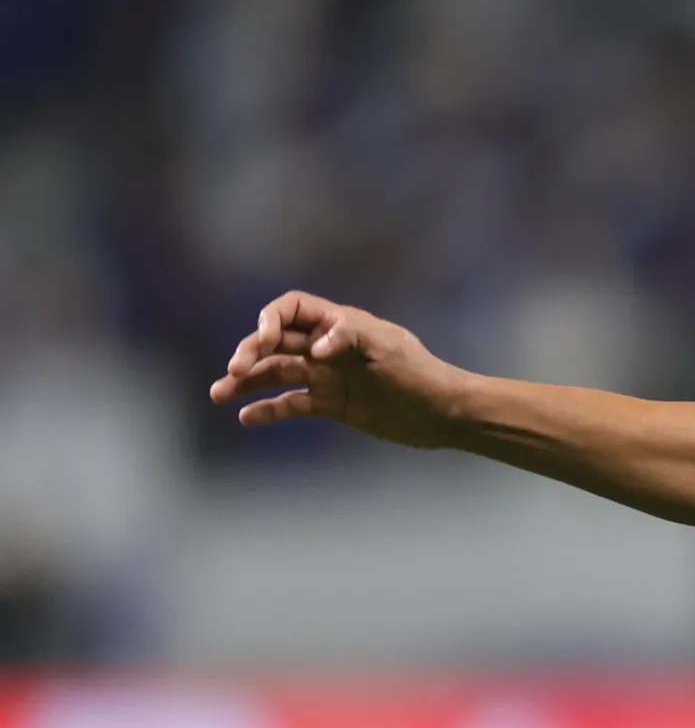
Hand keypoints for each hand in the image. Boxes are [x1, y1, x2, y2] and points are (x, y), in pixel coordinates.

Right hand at [208, 291, 467, 447]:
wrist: (443, 413)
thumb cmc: (419, 374)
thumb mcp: (388, 349)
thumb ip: (349, 338)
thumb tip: (314, 348)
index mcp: (339, 324)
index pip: (291, 309)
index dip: (271, 319)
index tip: (266, 340)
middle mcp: (327, 346)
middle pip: (275, 342)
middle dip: (250, 352)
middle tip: (234, 372)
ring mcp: (328, 375)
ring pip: (276, 374)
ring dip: (247, 382)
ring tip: (219, 394)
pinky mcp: (332, 404)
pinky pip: (292, 404)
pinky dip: (269, 410)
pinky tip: (247, 418)